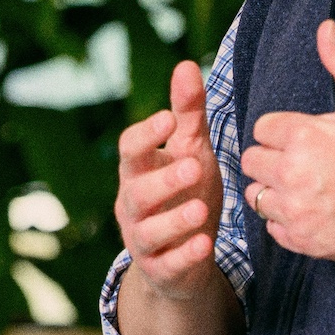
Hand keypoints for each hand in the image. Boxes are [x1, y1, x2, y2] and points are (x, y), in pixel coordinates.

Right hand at [114, 58, 222, 299]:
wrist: (186, 255)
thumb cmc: (186, 192)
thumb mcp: (190, 150)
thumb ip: (188, 112)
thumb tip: (186, 64)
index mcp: (138, 171)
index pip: (129, 149)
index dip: (145, 134)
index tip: (168, 118)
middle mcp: (133, 204)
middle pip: (136, 192)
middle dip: (163, 181)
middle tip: (194, 167)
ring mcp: (143, 239)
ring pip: (147, 231)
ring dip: (173, 220)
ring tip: (200, 210)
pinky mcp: (160, 269)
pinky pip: (166, 265)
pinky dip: (183, 256)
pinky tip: (204, 245)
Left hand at [239, 20, 334, 266]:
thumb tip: (325, 27)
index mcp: (305, 136)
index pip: (262, 128)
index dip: (283, 131)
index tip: (307, 139)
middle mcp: (293, 173)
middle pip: (251, 160)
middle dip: (273, 158)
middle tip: (305, 163)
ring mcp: (296, 211)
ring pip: (256, 195)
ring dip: (274, 190)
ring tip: (306, 188)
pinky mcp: (304, 242)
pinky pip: (272, 228)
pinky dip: (285, 221)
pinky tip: (311, 211)